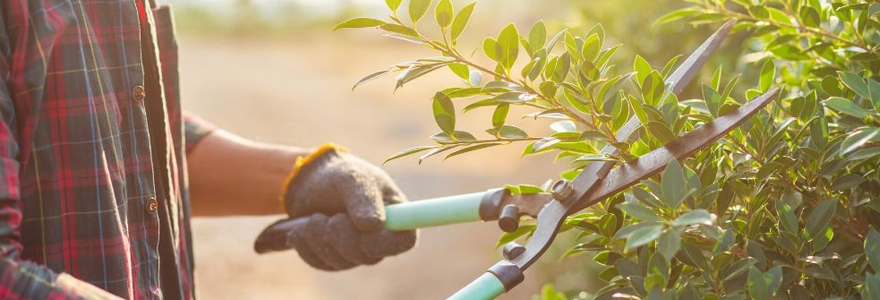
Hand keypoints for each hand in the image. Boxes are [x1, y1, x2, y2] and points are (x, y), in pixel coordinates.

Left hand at [255, 147, 416, 270]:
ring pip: (340, 261)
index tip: (364, 230)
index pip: (404, 241)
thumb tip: (374, 225)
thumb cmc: (340, 175)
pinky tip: (300, 230)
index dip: (385, 242)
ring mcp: (357, 252)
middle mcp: (380, 239)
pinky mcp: (334, 259)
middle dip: (343, 237)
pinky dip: (306, 245)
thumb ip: (365, 198)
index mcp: (397, 216)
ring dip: (320, 238)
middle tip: (330, 218)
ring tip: (313, 218)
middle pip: (368, 257)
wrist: (311, 182)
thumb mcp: (353, 177)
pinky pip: (320, 262)